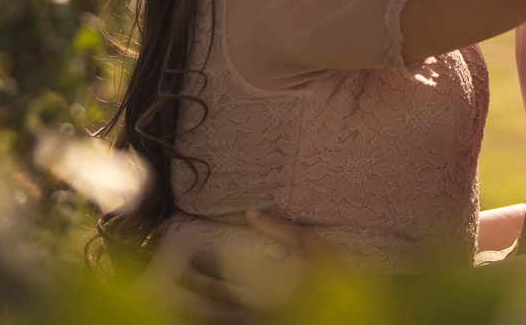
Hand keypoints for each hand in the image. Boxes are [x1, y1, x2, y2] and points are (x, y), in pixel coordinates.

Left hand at [176, 209, 361, 313]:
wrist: (348, 307)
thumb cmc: (330, 273)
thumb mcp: (309, 243)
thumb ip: (279, 229)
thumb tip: (250, 213)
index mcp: (267, 282)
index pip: (228, 270)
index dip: (208, 263)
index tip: (192, 254)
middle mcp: (259, 305)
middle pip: (219, 295)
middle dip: (197, 284)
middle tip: (177, 275)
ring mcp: (260, 322)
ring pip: (221, 320)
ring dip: (198, 312)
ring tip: (178, 306)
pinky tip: (205, 321)